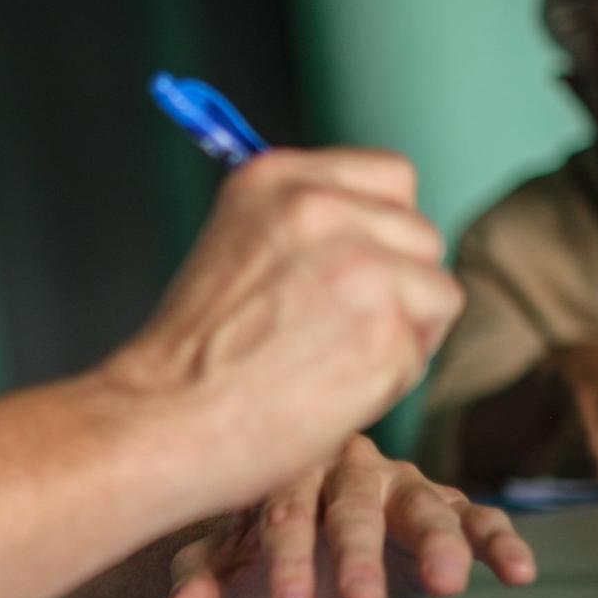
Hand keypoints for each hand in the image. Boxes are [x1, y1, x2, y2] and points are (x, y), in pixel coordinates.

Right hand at [105, 150, 462, 518]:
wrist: (162, 420)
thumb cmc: (194, 355)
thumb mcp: (236, 245)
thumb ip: (307, 226)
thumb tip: (379, 231)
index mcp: (278, 177)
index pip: (391, 178)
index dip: (382, 232)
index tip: (349, 272)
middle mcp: (321, 207)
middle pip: (421, 234)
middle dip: (398, 284)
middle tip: (335, 330)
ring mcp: (358, 265)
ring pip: (436, 290)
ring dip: (403, 331)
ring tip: (332, 360)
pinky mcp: (383, 328)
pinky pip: (423, 350)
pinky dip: (393, 378)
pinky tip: (332, 389)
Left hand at [157, 437, 536, 597]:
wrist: (305, 535)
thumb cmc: (259, 543)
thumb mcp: (223, 564)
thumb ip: (197, 589)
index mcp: (287, 467)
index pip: (284, 509)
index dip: (288, 557)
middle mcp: (348, 466)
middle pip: (354, 505)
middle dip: (356, 553)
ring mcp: (401, 484)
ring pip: (422, 506)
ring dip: (438, 543)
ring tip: (450, 584)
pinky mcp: (446, 506)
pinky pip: (477, 517)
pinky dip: (498, 541)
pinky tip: (518, 571)